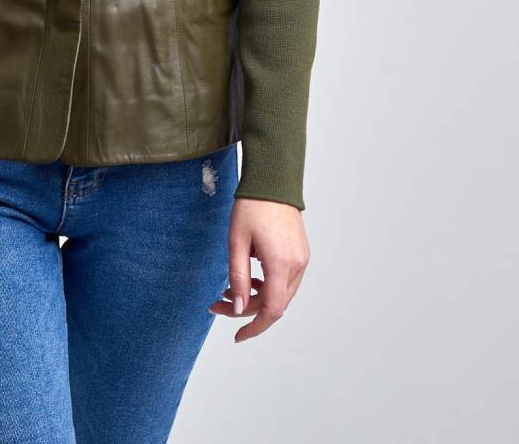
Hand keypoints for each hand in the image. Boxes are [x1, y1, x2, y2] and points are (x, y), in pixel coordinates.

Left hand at [209, 198, 309, 341]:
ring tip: (228, 288)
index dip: (254, 327)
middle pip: (274, 304)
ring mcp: (301, 259)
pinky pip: (285, 280)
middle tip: (217, 302)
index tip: (237, 336)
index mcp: (281, 264)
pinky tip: (249, 276)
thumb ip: (237, 278)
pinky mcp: (300, 253)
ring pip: (280, 294)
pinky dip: (266, 285)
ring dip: (255, 297)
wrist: (273, 181)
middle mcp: (296, 265)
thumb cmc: (252, 207)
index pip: (272, 311)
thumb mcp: (237, 242)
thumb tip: (237, 309)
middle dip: (245, 309)